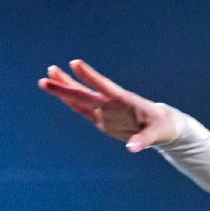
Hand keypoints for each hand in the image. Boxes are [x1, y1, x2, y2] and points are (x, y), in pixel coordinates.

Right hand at [38, 59, 179, 149]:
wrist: (161, 126)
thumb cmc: (162, 127)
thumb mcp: (157, 135)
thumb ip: (143, 140)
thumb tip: (133, 148)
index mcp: (124, 102)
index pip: (104, 87)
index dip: (90, 76)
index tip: (75, 63)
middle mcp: (111, 104)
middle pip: (85, 93)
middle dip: (66, 84)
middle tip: (49, 71)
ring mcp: (105, 111)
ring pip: (81, 98)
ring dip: (65, 88)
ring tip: (47, 77)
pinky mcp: (103, 120)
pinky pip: (84, 110)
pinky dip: (72, 103)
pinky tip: (60, 95)